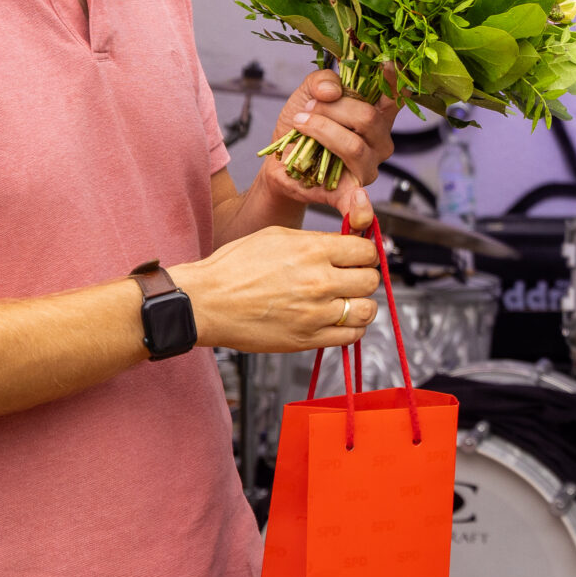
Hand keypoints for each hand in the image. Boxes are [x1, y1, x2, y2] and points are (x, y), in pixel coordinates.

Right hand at [174, 225, 380, 353]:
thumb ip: (317, 240)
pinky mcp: (307, 339)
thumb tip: (346, 241)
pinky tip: (337, 320)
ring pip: (367, 310)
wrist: (205, 302)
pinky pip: (350, 336)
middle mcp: (319, 282)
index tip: (358, 256)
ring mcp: (315, 314)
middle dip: (363, 276)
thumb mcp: (277, 237)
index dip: (364, 252)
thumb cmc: (234, 268)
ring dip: (360, 304)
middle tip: (351, 277)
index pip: (366, 250)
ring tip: (346, 300)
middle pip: (370, 280)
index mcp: (313, 251)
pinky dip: (350, 328)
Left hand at [254, 68, 397, 227]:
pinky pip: (357, 199)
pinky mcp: (350, 192)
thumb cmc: (300, 124)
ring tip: (300, 126)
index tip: (387, 62)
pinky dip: (358, 204)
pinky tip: (356, 202)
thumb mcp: (306, 93)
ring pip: (354, 146)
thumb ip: (320, 81)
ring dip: (321, 132)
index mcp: (376, 113)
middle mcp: (380, 140)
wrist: (277, 161)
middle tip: (306, 110)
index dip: (394, 80)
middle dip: (331, 110)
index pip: (395, 96)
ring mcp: (368, 166)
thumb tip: (330, 91)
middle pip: (367, 118)